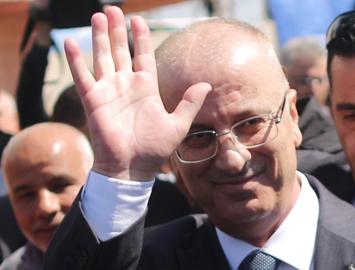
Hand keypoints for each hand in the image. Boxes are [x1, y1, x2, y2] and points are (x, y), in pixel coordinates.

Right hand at [64, 6, 210, 180]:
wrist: (132, 169)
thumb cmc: (154, 150)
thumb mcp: (178, 124)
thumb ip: (189, 103)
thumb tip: (206, 84)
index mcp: (146, 87)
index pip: (143, 55)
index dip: (140, 37)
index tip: (138, 19)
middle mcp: (126, 85)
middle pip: (120, 50)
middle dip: (117, 30)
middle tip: (113, 9)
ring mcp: (108, 91)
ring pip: (103, 57)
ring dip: (100, 37)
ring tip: (98, 16)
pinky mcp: (93, 100)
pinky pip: (83, 76)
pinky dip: (76, 60)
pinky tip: (71, 42)